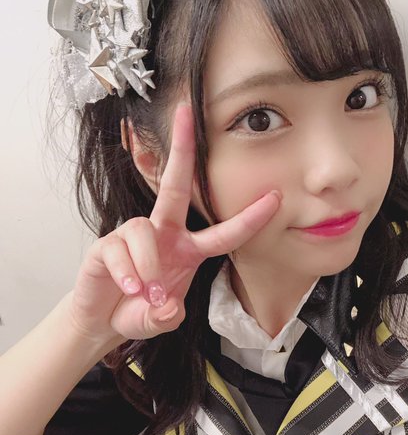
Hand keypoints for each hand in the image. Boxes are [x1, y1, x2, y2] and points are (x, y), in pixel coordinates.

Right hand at [67, 104, 280, 345]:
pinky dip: (127, 274)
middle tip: (186, 113)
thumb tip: (166, 306)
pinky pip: (121, 250)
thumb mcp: (162, 318)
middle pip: (176, 185)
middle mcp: (165, 233)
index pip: (225, 232)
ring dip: (148, 268)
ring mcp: (136, 235)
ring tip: (145, 293)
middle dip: (182, 149)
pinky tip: (127, 288)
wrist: (103, 321)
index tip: (276, 197)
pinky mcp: (108, 244)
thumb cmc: (141, 311)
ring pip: (145, 232)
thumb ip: (167, 316)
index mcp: (189, 248)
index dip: (250, 218)